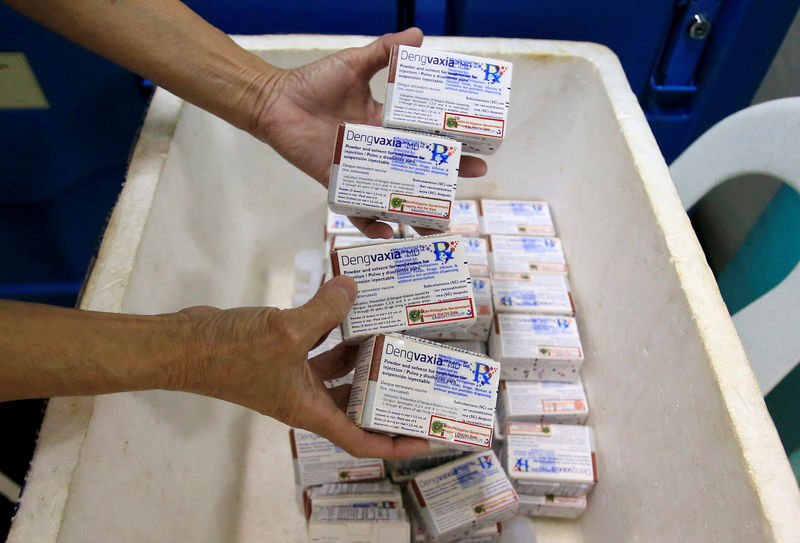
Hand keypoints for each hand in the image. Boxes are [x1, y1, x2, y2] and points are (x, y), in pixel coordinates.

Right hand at [178, 275, 429, 458]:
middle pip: (354, 404)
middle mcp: (304, 397)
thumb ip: (325, 311)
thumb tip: (352, 287)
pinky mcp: (281, 353)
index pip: (358, 439)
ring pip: (338, 370)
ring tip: (392, 332)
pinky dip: (334, 329)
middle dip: (383, 392)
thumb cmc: (232, 354)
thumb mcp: (287, 333)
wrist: (185, 345)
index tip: (423, 439)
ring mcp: (291, 375)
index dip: (392, 443)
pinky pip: (319, 345)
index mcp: (308, 410)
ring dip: (361, 353)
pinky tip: (350, 307)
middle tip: (414, 373)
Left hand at [250, 28, 486, 238]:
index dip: (452, 143)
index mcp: (387, 124)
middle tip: (473, 176)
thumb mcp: (354, 64)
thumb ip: (384, 51)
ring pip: (394, 197)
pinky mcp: (339, 183)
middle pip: (419, 169)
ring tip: (437, 226)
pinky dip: (371, 223)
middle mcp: (380, 150)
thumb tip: (418, 35)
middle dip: (447, 177)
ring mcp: (361, 169)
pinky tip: (388, 231)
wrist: (276, 101)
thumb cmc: (313, 83)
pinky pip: (358, 210)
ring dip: (416, 213)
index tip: (478, 146)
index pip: (427, 136)